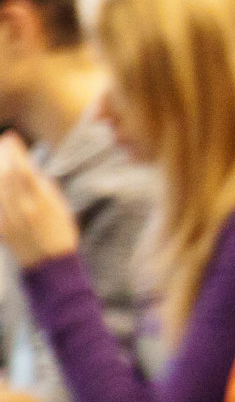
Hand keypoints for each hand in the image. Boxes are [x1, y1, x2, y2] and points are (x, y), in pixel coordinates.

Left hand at [0, 135, 78, 264]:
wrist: (51, 264)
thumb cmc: (61, 233)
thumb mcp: (60, 206)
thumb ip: (43, 187)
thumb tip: (28, 168)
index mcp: (41, 202)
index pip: (22, 169)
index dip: (15, 151)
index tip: (12, 136)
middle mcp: (22, 209)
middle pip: (5, 176)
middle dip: (3, 156)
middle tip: (3, 142)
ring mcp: (8, 219)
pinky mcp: (0, 228)